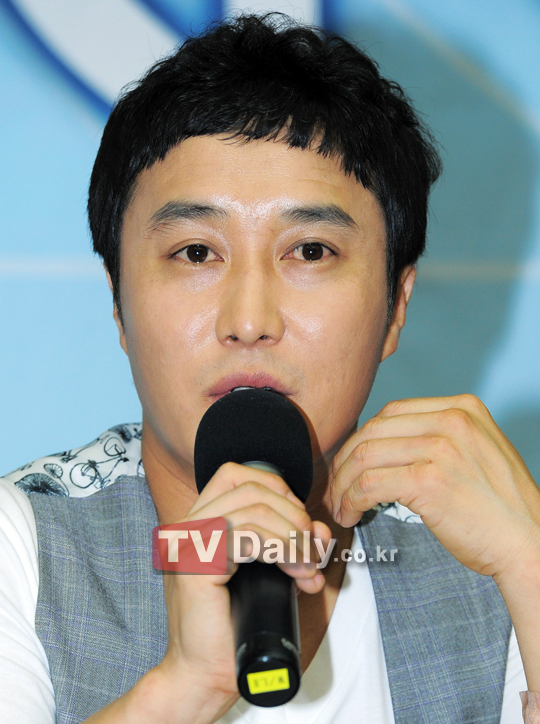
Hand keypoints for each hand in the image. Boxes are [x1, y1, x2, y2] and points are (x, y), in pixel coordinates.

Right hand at [85, 463, 329, 723]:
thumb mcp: (267, 571)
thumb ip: (288, 543)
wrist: (205, 672)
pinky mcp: (196, 565)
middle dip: (294, 515)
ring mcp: (188, 543)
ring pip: (255, 510)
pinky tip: (293, 570)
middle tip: (311, 551)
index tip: (299, 523)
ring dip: (293, 537)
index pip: (236, 474)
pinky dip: (281, 549)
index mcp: (199, 522)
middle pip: (252, 488)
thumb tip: (319, 530)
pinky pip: (247, 536)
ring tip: (306, 567)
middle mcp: (188, 526)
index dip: (276, 489)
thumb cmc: (232, 625)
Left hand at [329, 394, 539, 690]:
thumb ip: (439, 438)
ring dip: (343, 484)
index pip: (392, 412)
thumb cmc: (500, 508)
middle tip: (336, 487)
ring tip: (340, 505)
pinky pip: (369, 484)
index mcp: (463, 408)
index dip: (362, 439)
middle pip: (374, 430)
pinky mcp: (429, 480)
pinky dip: (350, 500)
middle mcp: (452, 419)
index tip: (350, 463)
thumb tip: (385, 444)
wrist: (529, 544)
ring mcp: (441, 448)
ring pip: (365, 456)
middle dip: (346, 461)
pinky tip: (350, 514)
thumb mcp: (477, 452)